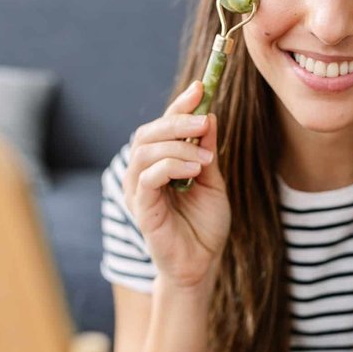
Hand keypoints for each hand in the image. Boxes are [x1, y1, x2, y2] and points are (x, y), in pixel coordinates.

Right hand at [122, 80, 230, 287]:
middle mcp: (143, 174)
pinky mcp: (141, 209)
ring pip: (145, 151)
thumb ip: (207, 151)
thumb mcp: (213, 181)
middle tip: (204, 120)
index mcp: (159, 164)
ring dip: (176, 145)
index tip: (201, 87)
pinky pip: (147, 177)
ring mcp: (139, 191)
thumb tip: (209, 117)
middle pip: (148, 133)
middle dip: (176, 120)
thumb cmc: (205, 225)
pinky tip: (194, 169)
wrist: (203, 264)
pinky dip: (170, 166)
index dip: (179, 105)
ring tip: (204, 156)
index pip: (163, 126)